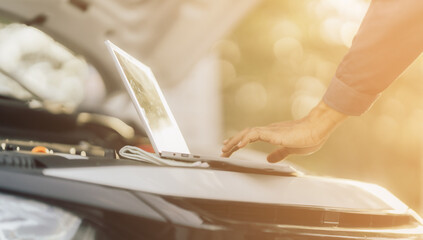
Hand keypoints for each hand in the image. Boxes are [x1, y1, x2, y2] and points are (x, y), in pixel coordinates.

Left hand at [221, 101, 347, 161]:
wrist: (318, 129)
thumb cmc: (308, 137)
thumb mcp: (290, 149)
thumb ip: (279, 153)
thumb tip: (269, 159)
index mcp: (272, 134)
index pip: (251, 136)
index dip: (239, 141)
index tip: (230, 147)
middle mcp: (268, 131)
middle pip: (245, 134)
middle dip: (232, 143)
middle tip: (222, 151)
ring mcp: (270, 131)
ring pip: (247, 133)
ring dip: (234, 141)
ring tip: (225, 149)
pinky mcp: (274, 133)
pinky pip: (255, 134)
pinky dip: (245, 139)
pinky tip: (238, 146)